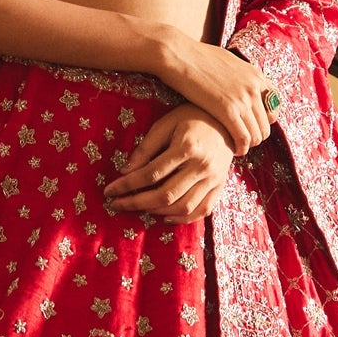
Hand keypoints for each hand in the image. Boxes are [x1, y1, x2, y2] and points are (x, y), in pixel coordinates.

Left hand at [105, 106, 238, 223]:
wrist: (228, 120)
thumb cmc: (191, 118)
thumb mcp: (165, 124)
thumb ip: (146, 148)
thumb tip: (125, 171)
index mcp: (186, 148)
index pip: (151, 173)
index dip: (127, 185)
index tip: (110, 191)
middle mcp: (202, 167)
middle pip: (166, 194)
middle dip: (137, 203)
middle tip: (116, 205)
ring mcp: (213, 179)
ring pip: (183, 206)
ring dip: (157, 212)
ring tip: (138, 208)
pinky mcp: (220, 186)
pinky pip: (202, 210)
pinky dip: (183, 218)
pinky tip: (165, 217)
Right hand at [142, 31, 274, 157]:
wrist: (178, 54)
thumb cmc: (196, 56)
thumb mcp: (228, 62)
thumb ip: (240, 76)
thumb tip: (239, 85)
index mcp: (256, 75)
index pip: (275, 105)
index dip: (264, 119)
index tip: (250, 124)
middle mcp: (254, 87)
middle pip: (267, 124)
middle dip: (256, 135)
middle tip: (242, 140)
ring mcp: (243, 99)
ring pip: (258, 135)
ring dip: (249, 144)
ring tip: (237, 146)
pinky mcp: (228, 110)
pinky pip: (243, 138)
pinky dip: (240, 148)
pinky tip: (233, 150)